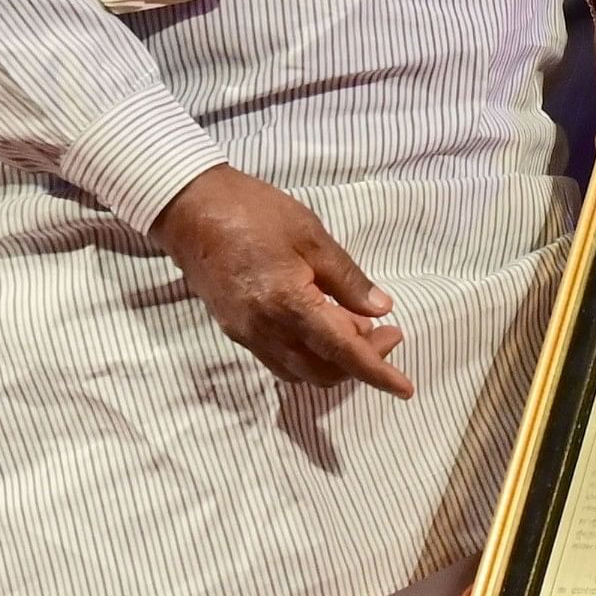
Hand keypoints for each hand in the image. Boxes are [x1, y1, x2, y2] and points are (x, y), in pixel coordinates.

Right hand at [150, 165, 413, 397]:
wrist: (190, 208)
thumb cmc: (253, 212)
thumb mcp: (312, 235)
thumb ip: (347, 278)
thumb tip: (380, 308)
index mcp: (289, 304)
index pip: (343, 352)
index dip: (377, 372)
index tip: (405, 387)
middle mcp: (265, 330)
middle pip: (323, 371)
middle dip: (361, 363)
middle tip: (387, 332)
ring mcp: (246, 334)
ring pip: (300, 371)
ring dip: (334, 362)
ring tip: (357, 327)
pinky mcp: (235, 329)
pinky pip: (279, 359)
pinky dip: (308, 355)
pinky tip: (322, 327)